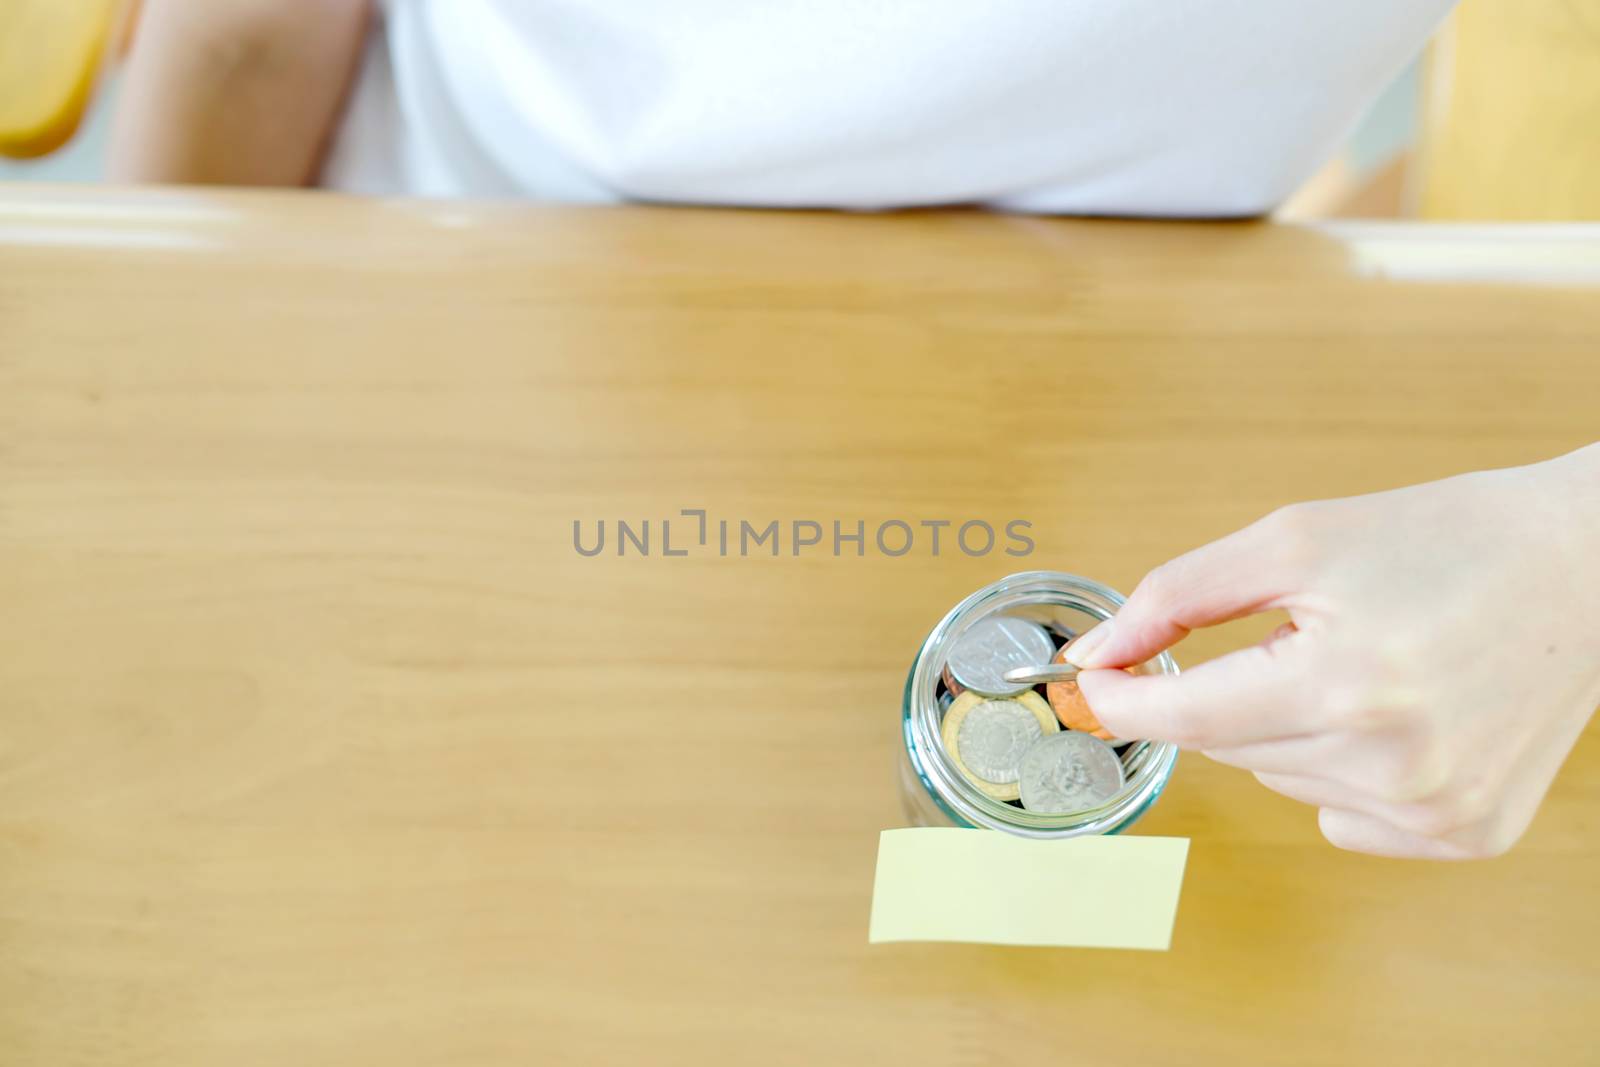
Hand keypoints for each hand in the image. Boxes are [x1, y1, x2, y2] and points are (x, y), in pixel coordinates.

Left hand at [1067, 444, 1599, 858]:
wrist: (1585, 565)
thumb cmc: (1443, 537)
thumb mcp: (1293, 540)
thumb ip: (1175, 596)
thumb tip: (1094, 656)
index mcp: (1346, 683)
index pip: (1184, 716)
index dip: (1122, 697)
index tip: (1091, 682)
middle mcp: (1394, 763)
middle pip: (1225, 747)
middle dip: (1229, 688)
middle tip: (1293, 634)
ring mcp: (1435, 811)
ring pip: (1278, 778)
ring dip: (1287, 725)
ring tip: (1365, 665)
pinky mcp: (1466, 834)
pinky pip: (1337, 816)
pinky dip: (1338, 768)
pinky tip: (1394, 716)